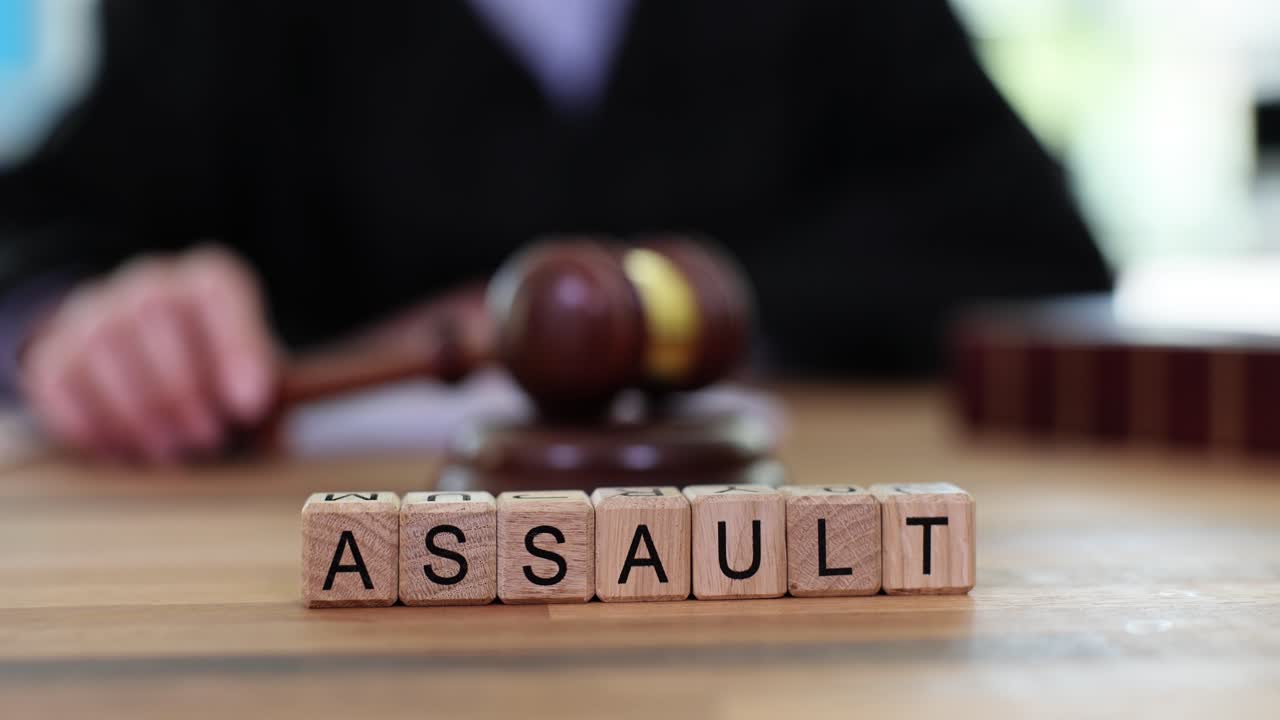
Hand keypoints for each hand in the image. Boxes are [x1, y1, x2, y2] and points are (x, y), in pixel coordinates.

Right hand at [20, 246, 277, 462]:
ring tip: (172, 452)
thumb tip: (264, 421)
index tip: (250, 405)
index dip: (236, 346)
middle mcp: (150, 282)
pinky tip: (124, 451)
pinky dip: (92, 424)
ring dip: (139, 412)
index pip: (218, 292)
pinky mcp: (52, 351)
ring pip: (104, 348)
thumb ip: (266, 396)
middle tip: (207, 438)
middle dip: (184, 390)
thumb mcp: (256, 383)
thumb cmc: (221, 385)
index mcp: (210, 282)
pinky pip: (60, 382)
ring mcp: (94, 312)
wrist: (150, 371)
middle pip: (155, 317)